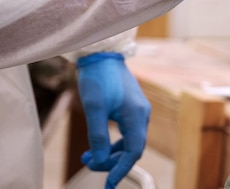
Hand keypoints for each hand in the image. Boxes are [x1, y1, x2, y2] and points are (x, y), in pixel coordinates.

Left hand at [76, 52, 150, 188]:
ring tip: (88, 156)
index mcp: (136, 114)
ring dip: (110, 152)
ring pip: (128, 141)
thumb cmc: (98, 76)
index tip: (109, 183)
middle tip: (89, 163)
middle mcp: (141, 114)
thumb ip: (98, 135)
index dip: (121, 169)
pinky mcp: (131, 107)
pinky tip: (97, 144)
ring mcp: (137, 110)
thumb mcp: (93, 107)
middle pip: (131, 148)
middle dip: (111, 160)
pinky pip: (126, 132)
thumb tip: (99, 160)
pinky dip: (112, 141)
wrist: (101, 53)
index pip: (134, 152)